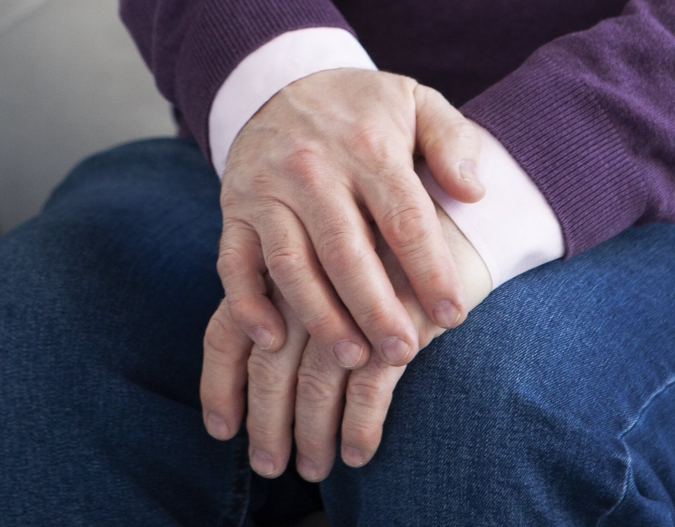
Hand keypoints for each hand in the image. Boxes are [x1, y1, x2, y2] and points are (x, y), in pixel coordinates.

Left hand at [201, 202, 492, 478]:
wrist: (455, 206)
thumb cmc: (383, 234)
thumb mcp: (327, 252)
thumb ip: (288, 292)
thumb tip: (262, 348)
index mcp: (277, 260)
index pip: (227, 331)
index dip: (220, 385)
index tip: (221, 430)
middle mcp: (305, 279)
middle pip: (268, 368)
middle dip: (267, 425)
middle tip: (270, 465)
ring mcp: (352, 297)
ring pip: (314, 382)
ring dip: (312, 433)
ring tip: (315, 467)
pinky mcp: (400, 315)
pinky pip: (368, 384)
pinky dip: (360, 424)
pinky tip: (357, 450)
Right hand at [215, 70, 483, 372]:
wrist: (279, 81)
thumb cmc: (363, 109)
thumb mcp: (416, 102)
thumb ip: (452, 142)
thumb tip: (474, 192)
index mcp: (368, 147)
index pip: (404, 218)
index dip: (429, 271)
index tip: (453, 315)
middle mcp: (313, 169)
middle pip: (346, 250)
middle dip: (376, 308)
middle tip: (403, 352)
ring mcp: (268, 191)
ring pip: (292, 263)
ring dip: (320, 316)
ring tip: (352, 358)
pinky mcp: (235, 209)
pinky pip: (234, 262)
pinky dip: (247, 304)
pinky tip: (272, 340)